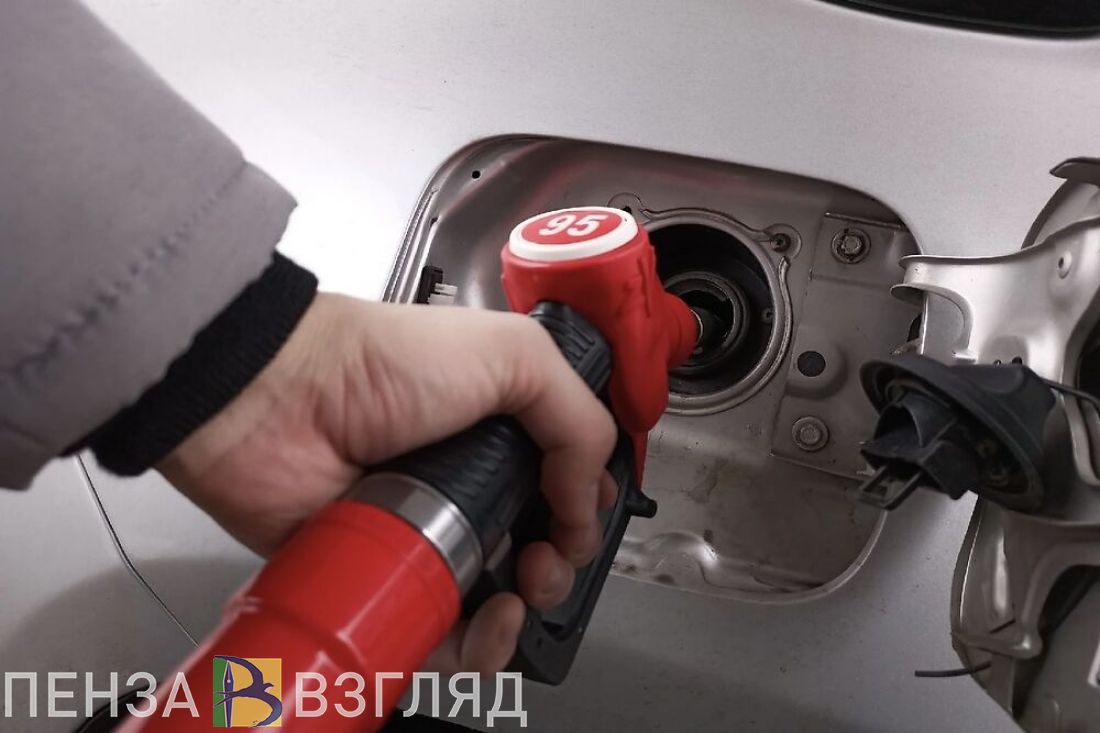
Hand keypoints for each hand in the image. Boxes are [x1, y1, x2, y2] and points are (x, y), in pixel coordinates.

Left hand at [157, 292, 616, 673]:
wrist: (277, 400)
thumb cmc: (377, 362)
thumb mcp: (510, 354)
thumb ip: (577, 417)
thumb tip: (592, 495)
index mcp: (499, 428)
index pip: (564, 483)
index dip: (584, 509)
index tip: (582, 519)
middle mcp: (466, 483)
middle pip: (536, 547)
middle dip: (558, 564)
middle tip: (548, 557)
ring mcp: (426, 533)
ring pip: (495, 600)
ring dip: (525, 610)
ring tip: (518, 593)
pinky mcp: (385, 576)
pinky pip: (439, 631)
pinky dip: (473, 644)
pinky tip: (486, 623)